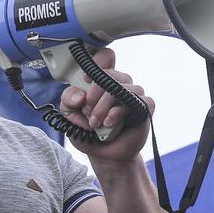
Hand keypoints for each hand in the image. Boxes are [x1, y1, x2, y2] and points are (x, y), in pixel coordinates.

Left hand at [59, 47, 153, 161]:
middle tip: (86, 110)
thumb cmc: (88, 132)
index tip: (84, 80)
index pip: (107, 57)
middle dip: (93, 93)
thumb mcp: (70, 116)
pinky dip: (118, 112)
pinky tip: (110, 123)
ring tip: (95, 124)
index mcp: (104, 80)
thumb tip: (79, 95)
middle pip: (110, 73)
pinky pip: (136, 101)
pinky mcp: (145, 108)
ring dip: (103, 107)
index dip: (97, 62)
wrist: (104, 155)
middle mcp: (121, 84)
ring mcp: (134, 94)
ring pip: (121, 88)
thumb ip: (68, 100)